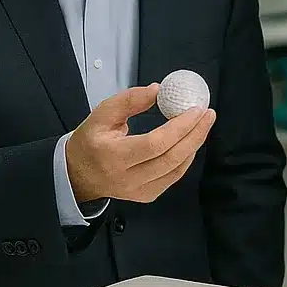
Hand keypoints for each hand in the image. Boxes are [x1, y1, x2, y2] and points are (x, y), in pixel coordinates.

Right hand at [66, 84, 216, 203]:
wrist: (78, 175)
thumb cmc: (91, 141)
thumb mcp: (101, 114)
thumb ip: (128, 100)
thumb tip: (158, 90)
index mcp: (113, 155)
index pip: (154, 144)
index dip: (179, 127)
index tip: (195, 109)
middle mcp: (127, 178)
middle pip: (170, 159)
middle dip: (195, 135)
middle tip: (208, 115)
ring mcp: (138, 191)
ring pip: (176, 170)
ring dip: (194, 146)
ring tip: (204, 125)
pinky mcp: (146, 196)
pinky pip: (173, 177)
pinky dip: (186, 159)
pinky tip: (191, 142)